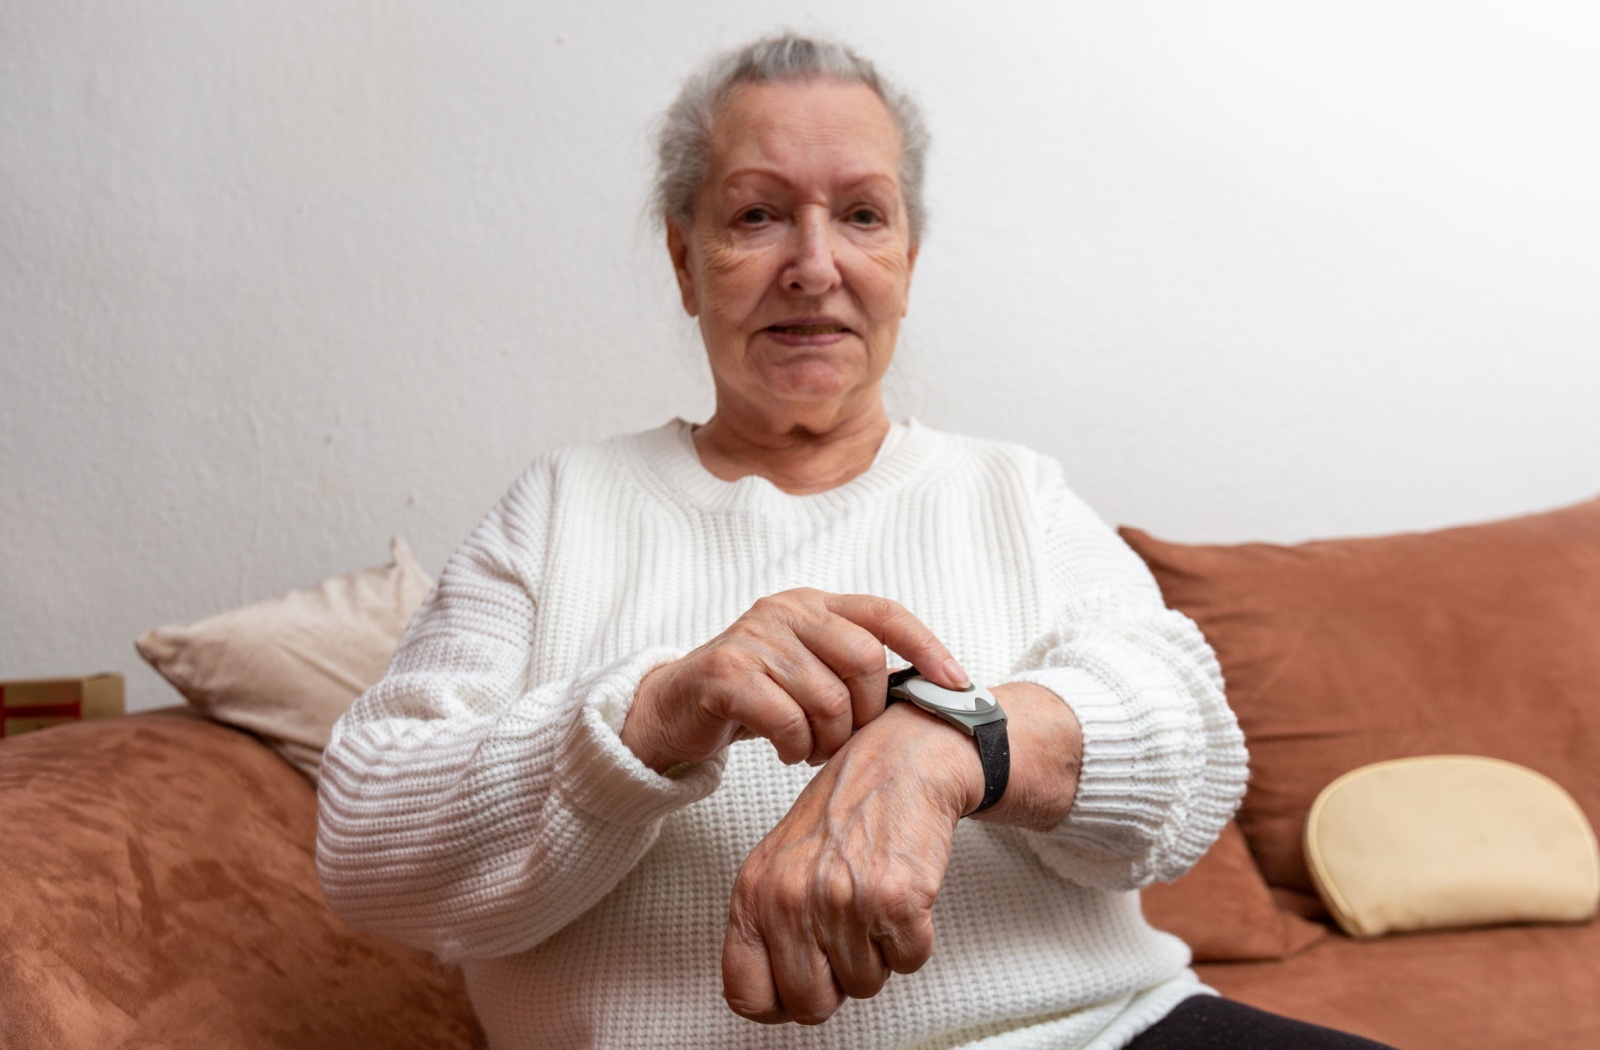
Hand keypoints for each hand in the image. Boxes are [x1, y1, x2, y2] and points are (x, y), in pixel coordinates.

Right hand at [621, 589, 967, 771]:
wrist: (676, 708)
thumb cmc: (756, 694)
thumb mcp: (808, 669)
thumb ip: (854, 668)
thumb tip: (930, 689)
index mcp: (815, 604)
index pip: (885, 614)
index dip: (927, 647)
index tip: (957, 685)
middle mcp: (786, 611)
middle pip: (863, 661)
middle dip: (866, 714)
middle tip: (848, 741)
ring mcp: (754, 638)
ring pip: (827, 698)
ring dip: (828, 740)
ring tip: (813, 751)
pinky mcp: (726, 672)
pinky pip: (786, 720)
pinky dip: (795, 747)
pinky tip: (787, 751)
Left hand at [720, 703, 983, 1024]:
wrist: (899, 763)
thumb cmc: (841, 816)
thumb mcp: (779, 864)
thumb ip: (765, 927)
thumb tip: (771, 999)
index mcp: (753, 894)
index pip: (746, 995)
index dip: (779, 1002)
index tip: (799, 986)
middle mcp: (790, 900)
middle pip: (810, 1005)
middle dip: (836, 982)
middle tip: (847, 937)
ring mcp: (842, 901)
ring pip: (865, 986)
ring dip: (878, 953)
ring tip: (873, 899)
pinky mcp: (896, 901)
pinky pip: (909, 962)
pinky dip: (914, 938)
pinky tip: (902, 894)